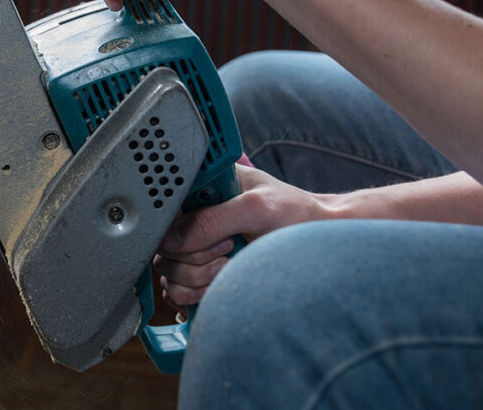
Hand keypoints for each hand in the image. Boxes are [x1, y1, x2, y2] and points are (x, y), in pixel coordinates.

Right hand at [152, 165, 330, 313]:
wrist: (319, 249)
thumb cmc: (297, 216)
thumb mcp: (257, 208)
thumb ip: (212, 219)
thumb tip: (170, 239)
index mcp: (203, 186)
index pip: (165, 206)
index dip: (179, 226)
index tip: (212, 232)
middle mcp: (195, 215)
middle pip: (163, 244)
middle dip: (196, 255)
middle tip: (229, 248)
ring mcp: (196, 246)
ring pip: (168, 271)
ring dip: (198, 277)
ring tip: (230, 266)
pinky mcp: (201, 273)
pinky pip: (176, 291)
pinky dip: (193, 295)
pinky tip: (218, 285)